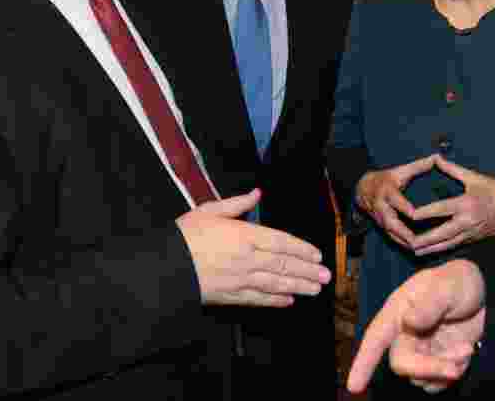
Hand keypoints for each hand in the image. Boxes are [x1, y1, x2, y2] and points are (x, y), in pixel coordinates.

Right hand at [177, 188, 330, 306]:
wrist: (167, 266)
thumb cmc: (187, 235)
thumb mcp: (210, 210)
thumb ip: (237, 203)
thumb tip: (256, 193)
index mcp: (245, 234)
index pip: (282, 242)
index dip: (302, 249)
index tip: (317, 255)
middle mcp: (248, 258)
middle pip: (284, 265)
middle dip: (308, 271)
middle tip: (326, 276)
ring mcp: (241, 278)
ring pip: (276, 284)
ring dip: (299, 286)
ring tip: (315, 289)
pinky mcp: (231, 295)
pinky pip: (259, 298)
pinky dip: (276, 300)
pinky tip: (289, 301)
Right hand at [347, 259, 486, 394]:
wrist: (480, 293)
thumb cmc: (456, 281)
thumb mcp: (446, 285)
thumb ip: (430, 303)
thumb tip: (409, 321)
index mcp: (399, 312)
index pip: (376, 338)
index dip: (363, 361)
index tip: (354, 386)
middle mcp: (405, 334)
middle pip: (402, 364)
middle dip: (428, 369)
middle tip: (454, 369)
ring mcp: (422, 350)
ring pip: (422, 377)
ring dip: (446, 369)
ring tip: (466, 348)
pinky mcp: (438, 361)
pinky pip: (439, 382)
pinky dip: (455, 372)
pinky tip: (466, 351)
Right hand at [355, 155, 436, 248]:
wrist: (363, 188)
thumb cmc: (387, 178)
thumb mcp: (400, 170)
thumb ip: (419, 166)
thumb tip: (436, 157)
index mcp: (387, 191)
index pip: (397, 201)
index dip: (406, 209)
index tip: (417, 216)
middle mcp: (382, 206)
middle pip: (391, 222)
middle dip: (404, 232)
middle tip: (418, 241)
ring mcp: (380, 218)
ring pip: (391, 233)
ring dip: (404, 242)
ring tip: (419, 249)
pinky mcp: (381, 225)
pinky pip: (391, 237)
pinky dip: (402, 244)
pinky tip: (415, 250)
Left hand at [410, 155, 494, 256]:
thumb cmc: (494, 191)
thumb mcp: (474, 178)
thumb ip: (452, 169)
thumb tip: (436, 158)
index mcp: (466, 204)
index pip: (442, 209)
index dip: (425, 213)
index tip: (411, 215)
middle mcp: (467, 221)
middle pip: (442, 233)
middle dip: (426, 239)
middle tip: (410, 243)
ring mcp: (470, 232)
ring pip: (447, 243)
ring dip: (431, 248)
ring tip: (415, 251)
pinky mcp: (473, 239)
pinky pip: (454, 245)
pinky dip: (442, 249)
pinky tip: (431, 251)